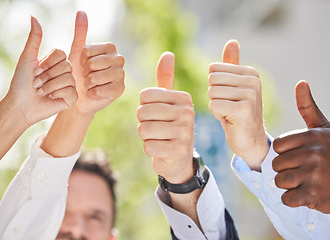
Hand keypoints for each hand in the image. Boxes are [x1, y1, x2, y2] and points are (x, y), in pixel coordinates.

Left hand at [5, 17, 76, 126]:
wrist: (21, 105)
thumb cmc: (22, 83)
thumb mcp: (28, 58)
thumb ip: (34, 38)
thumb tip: (34, 17)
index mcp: (57, 62)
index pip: (61, 54)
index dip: (47, 63)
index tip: (35, 71)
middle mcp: (66, 72)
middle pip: (66, 65)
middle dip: (47, 75)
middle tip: (37, 84)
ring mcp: (70, 85)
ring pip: (68, 78)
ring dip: (50, 85)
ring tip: (42, 92)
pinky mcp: (72, 98)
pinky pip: (71, 90)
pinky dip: (57, 93)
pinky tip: (51, 98)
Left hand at [68, 11, 124, 116]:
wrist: (81, 97)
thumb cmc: (78, 74)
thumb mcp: (77, 52)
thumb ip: (80, 32)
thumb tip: (81, 12)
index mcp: (110, 48)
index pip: (88, 51)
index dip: (81, 60)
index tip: (83, 64)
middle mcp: (119, 59)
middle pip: (93, 64)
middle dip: (85, 73)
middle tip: (87, 76)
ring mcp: (121, 75)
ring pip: (96, 78)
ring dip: (88, 84)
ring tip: (91, 85)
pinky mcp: (120, 90)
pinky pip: (100, 90)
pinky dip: (93, 93)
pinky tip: (95, 93)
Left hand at [137, 52, 194, 183]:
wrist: (179, 159)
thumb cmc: (170, 125)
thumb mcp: (169, 102)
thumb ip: (166, 79)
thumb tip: (168, 54)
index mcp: (184, 98)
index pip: (145, 96)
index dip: (144, 106)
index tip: (157, 114)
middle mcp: (187, 113)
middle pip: (142, 112)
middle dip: (143, 123)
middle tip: (157, 128)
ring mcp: (184, 132)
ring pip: (143, 130)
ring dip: (146, 137)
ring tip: (159, 138)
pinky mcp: (178, 150)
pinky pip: (148, 147)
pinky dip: (150, 149)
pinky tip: (161, 149)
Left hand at [208, 40, 268, 170]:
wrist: (250, 140)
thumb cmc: (237, 112)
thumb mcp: (233, 87)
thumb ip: (232, 65)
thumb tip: (232, 41)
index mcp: (250, 72)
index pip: (213, 70)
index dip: (215, 86)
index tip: (228, 97)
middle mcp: (253, 81)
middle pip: (212, 80)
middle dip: (214, 96)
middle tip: (228, 107)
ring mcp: (250, 94)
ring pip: (212, 93)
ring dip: (216, 106)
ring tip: (230, 113)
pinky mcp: (243, 109)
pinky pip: (214, 105)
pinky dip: (218, 115)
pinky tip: (230, 120)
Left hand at [273, 80, 329, 216]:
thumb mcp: (324, 129)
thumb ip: (308, 107)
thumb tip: (301, 82)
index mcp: (313, 136)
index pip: (277, 146)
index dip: (284, 154)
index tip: (299, 156)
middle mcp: (314, 153)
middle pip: (276, 164)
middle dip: (286, 170)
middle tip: (304, 171)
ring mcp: (314, 175)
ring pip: (279, 181)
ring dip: (288, 185)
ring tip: (305, 181)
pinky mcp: (314, 195)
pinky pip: (286, 198)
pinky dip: (293, 199)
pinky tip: (307, 193)